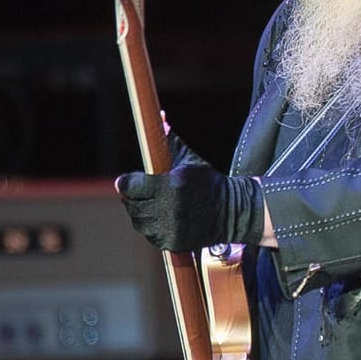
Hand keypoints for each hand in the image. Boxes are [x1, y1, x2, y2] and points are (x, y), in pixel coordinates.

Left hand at [117, 134, 263, 251]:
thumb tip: (160, 117)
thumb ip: (170, 142)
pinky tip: (166, 217)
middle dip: (135, 197)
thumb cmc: (208, 182)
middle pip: (130, 204)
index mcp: (170, 185)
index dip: (126, 183)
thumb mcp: (191, 160)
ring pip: (138, 220)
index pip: (128, 186)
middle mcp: (168, 208)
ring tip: (158, 204)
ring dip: (143, 212)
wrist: (234, 211)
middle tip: (145, 192)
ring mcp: (170, 228)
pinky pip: (150, 234)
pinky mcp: (172, 242)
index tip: (129, 181)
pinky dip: (154, 226)